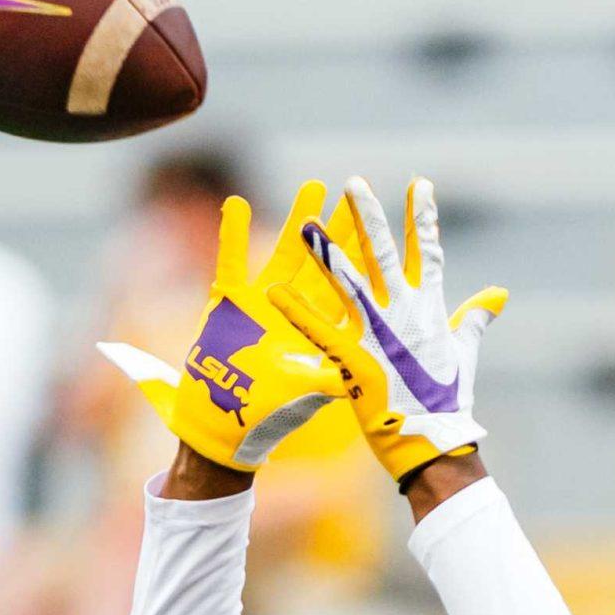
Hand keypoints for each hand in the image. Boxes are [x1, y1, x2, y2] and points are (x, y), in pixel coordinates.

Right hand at [98, 180, 350, 473]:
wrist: (227, 425)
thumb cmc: (272, 412)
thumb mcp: (310, 392)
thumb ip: (333, 379)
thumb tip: (359, 380)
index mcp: (321, 331)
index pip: (352, 289)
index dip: (367, 261)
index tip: (387, 231)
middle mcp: (297, 311)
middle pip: (325, 262)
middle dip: (340, 230)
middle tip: (356, 192)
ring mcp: (262, 303)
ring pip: (286, 253)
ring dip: (299, 222)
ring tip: (314, 189)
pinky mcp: (229, 303)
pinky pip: (232, 262)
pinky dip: (234, 235)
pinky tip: (238, 204)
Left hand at [266, 176, 506, 484]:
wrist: (436, 443)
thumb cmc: (448, 401)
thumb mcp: (464, 353)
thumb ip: (474, 318)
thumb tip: (499, 293)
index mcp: (430, 310)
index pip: (428, 254)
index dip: (423, 219)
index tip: (419, 184)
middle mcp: (405, 315)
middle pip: (385, 256)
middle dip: (370, 217)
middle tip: (355, 182)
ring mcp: (380, 336)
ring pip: (350, 284)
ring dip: (328, 253)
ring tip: (308, 223)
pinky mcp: (357, 361)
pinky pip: (320, 331)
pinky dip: (297, 312)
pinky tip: (275, 292)